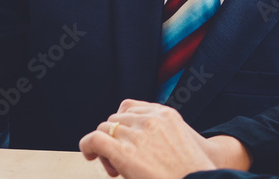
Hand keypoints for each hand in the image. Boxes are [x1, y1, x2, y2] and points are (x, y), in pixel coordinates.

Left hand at [79, 99, 240, 178]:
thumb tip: (141, 143)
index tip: (124, 139)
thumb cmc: (192, 172)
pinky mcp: (123, 152)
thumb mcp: (182, 142)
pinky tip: (89, 155)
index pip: (130, 106)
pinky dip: (87, 145)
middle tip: (121, 162)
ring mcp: (136, 134)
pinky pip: (95, 139)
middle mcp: (150, 120)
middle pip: (116, 119)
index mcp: (165, 114)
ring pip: (105, 129)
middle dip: (115, 137)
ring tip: (115, 168)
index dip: (123, 124)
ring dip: (105, 146)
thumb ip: (161, 134)